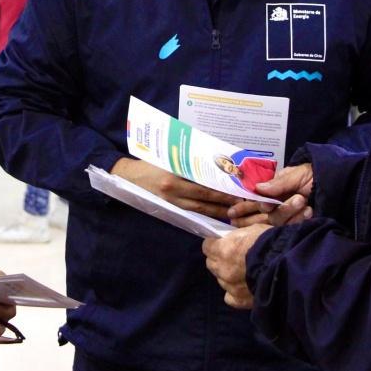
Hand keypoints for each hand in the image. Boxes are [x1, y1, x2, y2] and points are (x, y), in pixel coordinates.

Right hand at [112, 157, 240, 219]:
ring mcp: (172, 202)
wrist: (129, 176)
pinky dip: (205, 213)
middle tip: (241, 203)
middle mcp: (174, 192)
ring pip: (199, 209)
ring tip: (233, 211)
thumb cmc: (150, 161)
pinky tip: (216, 213)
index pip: (203, 186)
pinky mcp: (170, 207)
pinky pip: (191, 211)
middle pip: (204, 200)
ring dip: (217, 211)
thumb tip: (212, 159)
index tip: (236, 190)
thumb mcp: (168, 157)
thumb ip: (188, 159)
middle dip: (223, 202)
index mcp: (174, 177)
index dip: (221, 190)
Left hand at [202, 223, 270, 308]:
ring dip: (227, 275)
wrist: (287, 264)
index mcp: (222, 250)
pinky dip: (234, 293)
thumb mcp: (251, 230)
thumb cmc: (271, 243)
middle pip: (211, 263)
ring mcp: (230, 286)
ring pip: (220, 280)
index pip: (207, 246)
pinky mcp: (240, 300)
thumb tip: (231, 240)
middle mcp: (222, 269)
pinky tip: (242, 287)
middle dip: (219, 259)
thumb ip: (236, 237)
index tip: (222, 243)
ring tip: (242, 272)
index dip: (214, 244)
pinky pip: (229, 298)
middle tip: (232, 256)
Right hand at [228, 163, 314, 226]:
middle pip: (263, 215)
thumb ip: (278, 183)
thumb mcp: (296, 174)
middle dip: (267, 212)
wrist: (340, 184)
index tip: (233, 213)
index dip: (243, 208)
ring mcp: (288, 217)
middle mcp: (277, 205)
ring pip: (276, 222)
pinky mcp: (298, 226)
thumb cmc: (315, 175)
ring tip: (303, 200)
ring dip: (288, 211)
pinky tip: (308, 211)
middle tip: (282, 203)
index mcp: (272, 191)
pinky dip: (299, 219)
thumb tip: (257, 188)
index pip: (253, 201)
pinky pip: (291, 228)